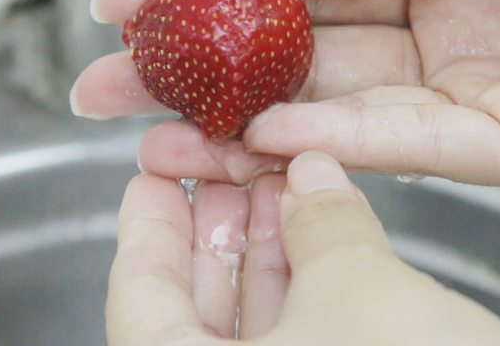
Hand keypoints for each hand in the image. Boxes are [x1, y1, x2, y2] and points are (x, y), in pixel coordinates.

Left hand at [107, 152, 499, 344]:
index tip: (156, 175)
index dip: (149, 224)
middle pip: (192, 314)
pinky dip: (310, 300)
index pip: (138, 296)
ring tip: (287, 192)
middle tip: (231, 170)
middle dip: (219, 230)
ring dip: (270, 258)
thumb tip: (312, 180)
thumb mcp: (360, 292)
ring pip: (254, 336)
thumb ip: (323, 225)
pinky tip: (330, 246)